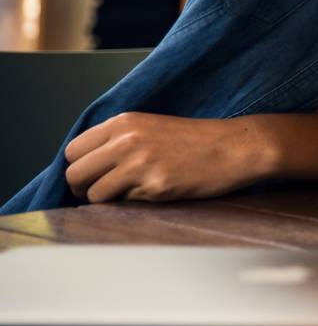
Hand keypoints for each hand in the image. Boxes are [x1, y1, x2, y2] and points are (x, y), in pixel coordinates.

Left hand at [63, 112, 276, 202]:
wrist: (236, 147)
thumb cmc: (196, 140)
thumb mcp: (151, 127)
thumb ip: (118, 141)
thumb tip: (86, 167)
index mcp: (124, 122)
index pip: (73, 150)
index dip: (80, 167)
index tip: (93, 176)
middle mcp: (127, 139)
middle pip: (75, 173)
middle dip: (84, 188)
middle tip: (104, 192)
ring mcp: (140, 162)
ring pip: (93, 193)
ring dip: (106, 200)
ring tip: (131, 194)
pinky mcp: (154, 184)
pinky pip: (123, 203)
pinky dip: (132, 203)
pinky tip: (154, 192)